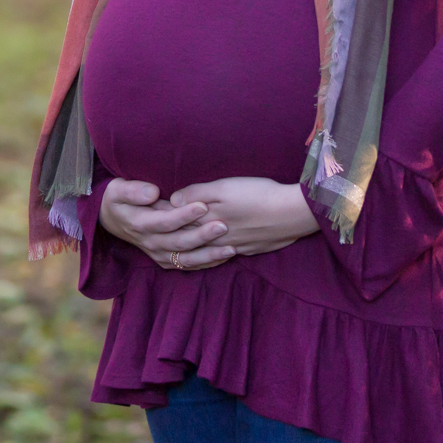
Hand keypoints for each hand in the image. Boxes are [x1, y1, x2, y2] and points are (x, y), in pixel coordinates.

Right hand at [98, 178, 235, 270]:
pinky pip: (188, 265)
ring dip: (209, 254)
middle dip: (202, 235)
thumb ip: (133, 190)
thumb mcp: (117, 189)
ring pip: (187, 259)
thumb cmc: (118, 199)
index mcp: (140, 224)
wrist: (112, 220)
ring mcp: (158, 254)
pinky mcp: (166, 260)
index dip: (184, 215)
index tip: (203, 205)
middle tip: (223, 225)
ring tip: (231, 248)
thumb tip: (153, 192)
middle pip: (179, 242)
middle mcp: (150, 242)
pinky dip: (207, 263)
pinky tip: (225, 257)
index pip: (165, 222)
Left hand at [169, 177, 316, 256]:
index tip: (149, 211)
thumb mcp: (225, 187)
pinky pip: (224, 255)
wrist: (293, 213)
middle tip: (155, 228)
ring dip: (192, 245)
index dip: (164, 215)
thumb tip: (173, 200)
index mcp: (209, 219)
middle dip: (172, 232)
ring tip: (180, 241)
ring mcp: (235, 246)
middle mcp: (218, 237)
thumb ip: (197, 193)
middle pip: (190, 236)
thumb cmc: (258, 194)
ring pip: (207, 248)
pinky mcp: (250, 249)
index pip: (179, 220)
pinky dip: (213, 253)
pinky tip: (212, 251)